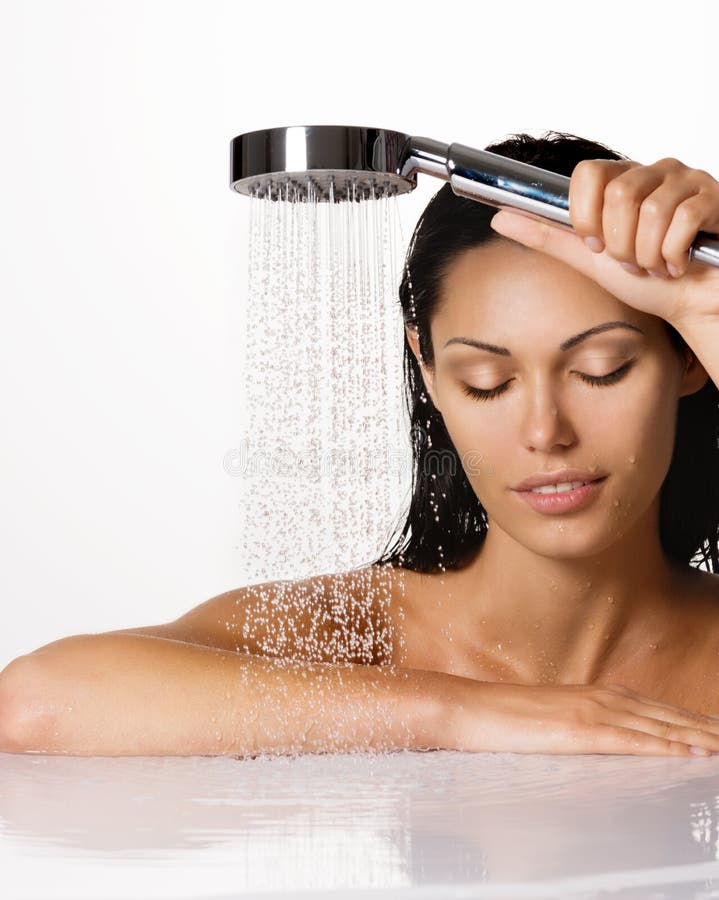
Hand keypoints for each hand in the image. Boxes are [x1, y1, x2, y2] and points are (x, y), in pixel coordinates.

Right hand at [447, 679, 718, 755]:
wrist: (469, 708)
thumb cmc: (503, 718)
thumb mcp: (551, 720)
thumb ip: (582, 727)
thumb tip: (602, 742)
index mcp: (594, 696)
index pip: (656, 709)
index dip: (691, 720)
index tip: (716, 730)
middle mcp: (600, 698)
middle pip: (666, 715)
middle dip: (705, 728)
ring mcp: (590, 712)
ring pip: (658, 726)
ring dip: (697, 736)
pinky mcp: (578, 730)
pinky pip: (631, 741)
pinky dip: (665, 745)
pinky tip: (688, 753)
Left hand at [488, 156, 718, 331]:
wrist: (691, 303)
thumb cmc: (646, 281)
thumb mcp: (588, 259)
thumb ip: (547, 236)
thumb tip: (500, 217)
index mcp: (621, 180)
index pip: (587, 173)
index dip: (585, 215)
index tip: (595, 244)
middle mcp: (654, 172)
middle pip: (617, 193)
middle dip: (619, 243)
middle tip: (630, 262)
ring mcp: (686, 181)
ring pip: (650, 210)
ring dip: (647, 255)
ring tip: (654, 266)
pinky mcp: (713, 198)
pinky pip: (683, 220)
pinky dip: (673, 255)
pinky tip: (678, 264)